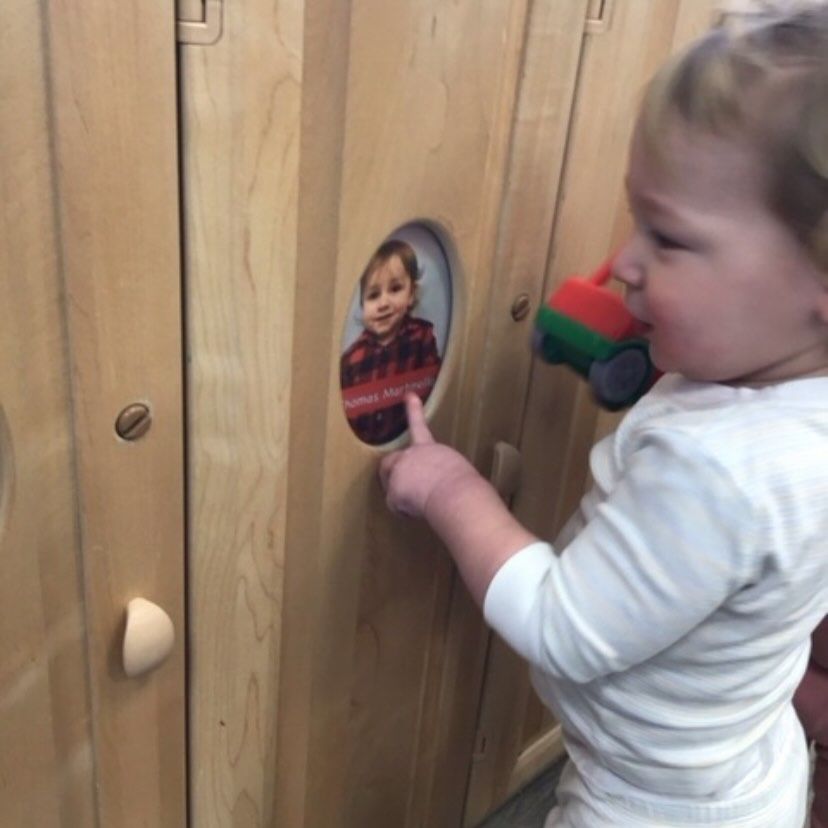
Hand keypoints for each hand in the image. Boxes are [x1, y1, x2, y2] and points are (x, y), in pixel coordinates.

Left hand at [379, 393, 479, 518]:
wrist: (457, 494)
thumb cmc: (465, 488)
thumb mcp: (455, 472)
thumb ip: (442, 472)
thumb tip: (443, 486)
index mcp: (431, 449)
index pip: (419, 427)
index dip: (413, 411)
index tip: (409, 396)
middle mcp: (412, 454)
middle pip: (391, 461)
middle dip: (391, 474)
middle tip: (403, 488)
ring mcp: (400, 469)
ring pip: (390, 485)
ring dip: (399, 495)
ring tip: (420, 504)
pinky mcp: (394, 488)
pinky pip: (396, 506)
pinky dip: (405, 512)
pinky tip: (419, 512)